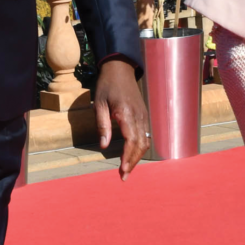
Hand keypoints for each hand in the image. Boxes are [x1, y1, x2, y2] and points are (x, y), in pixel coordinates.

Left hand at [94, 60, 149, 180]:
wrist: (120, 69)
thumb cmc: (107, 86)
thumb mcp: (99, 104)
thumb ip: (102, 125)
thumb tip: (104, 146)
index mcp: (126, 114)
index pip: (132, 141)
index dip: (128, 158)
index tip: (122, 171)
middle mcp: (138, 116)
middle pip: (140, 145)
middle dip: (133, 162)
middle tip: (123, 176)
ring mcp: (143, 116)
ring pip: (145, 142)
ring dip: (137, 157)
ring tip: (127, 169)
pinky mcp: (143, 115)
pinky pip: (145, 135)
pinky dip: (140, 148)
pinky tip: (132, 155)